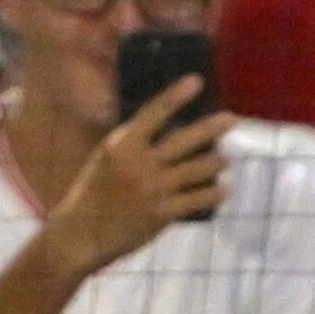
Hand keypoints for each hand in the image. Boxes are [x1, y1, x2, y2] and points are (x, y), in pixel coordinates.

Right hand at [39, 79, 232, 279]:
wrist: (82, 233)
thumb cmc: (94, 193)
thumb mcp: (107, 160)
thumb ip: (133, 145)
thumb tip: (165, 131)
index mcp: (122, 145)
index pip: (153, 113)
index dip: (175, 95)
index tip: (196, 80)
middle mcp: (139, 163)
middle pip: (185, 140)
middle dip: (212, 127)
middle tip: (232, 118)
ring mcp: (153, 188)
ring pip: (199, 169)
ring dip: (217, 162)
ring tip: (226, 158)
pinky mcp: (163, 213)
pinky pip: (199, 198)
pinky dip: (216, 192)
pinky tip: (224, 187)